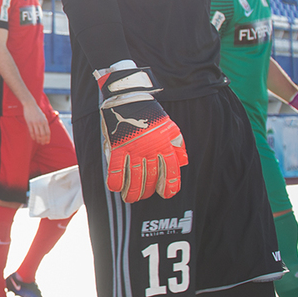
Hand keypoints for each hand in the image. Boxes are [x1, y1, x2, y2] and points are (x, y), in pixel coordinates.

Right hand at [23, 102, 50, 144]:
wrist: (30, 105)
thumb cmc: (37, 111)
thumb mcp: (43, 116)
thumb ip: (45, 123)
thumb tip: (46, 131)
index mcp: (45, 121)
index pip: (48, 132)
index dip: (48, 138)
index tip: (47, 142)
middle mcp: (40, 123)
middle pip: (43, 134)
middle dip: (43, 140)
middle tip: (42, 143)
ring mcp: (34, 123)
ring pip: (37, 134)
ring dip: (38, 139)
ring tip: (38, 142)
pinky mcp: (29, 123)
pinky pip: (31, 132)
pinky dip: (33, 136)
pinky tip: (33, 139)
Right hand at [97, 66, 187, 202]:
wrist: (129, 98)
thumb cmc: (150, 114)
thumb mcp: (170, 127)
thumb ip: (177, 145)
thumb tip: (182, 162)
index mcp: (165, 145)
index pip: (171, 171)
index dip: (170, 186)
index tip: (167, 194)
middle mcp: (150, 150)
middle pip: (151, 178)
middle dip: (148, 191)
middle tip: (144, 196)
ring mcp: (133, 150)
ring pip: (134, 178)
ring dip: (132, 192)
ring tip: (130, 198)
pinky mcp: (117, 147)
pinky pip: (115, 169)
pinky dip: (115, 181)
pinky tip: (115, 188)